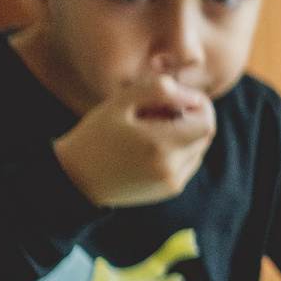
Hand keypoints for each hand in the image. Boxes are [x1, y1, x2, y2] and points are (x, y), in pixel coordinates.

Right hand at [52, 73, 213, 206]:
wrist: (75, 178)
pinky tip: (152, 144)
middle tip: (160, 110)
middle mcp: (171, 169)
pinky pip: (188, 163)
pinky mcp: (169, 190)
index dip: (198, 105)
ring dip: (185, 134)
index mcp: (160, 147)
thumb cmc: (94, 137)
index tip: (176, 97)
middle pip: (204, 135)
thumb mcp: (118, 105)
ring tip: (152, 128)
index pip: (206, 122)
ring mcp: (172, 182)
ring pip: (198, 149)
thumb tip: (188, 94)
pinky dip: (179, 149)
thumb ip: (155, 90)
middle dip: (190, 117)